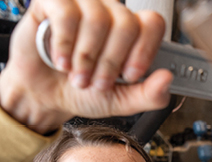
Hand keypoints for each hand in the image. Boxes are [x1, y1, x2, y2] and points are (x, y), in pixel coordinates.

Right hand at [0, 0, 172, 133]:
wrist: (45, 96)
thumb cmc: (83, 91)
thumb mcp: (122, 101)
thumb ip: (149, 95)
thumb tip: (167, 79)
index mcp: (131, 31)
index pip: (152, 23)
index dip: (144, 50)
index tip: (130, 75)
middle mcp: (109, 12)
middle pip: (126, 23)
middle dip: (110, 61)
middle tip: (97, 82)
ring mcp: (82, 3)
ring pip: (98, 19)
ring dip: (86, 57)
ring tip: (77, 76)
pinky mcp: (53, 2)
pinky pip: (66, 13)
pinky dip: (64, 44)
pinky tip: (61, 61)